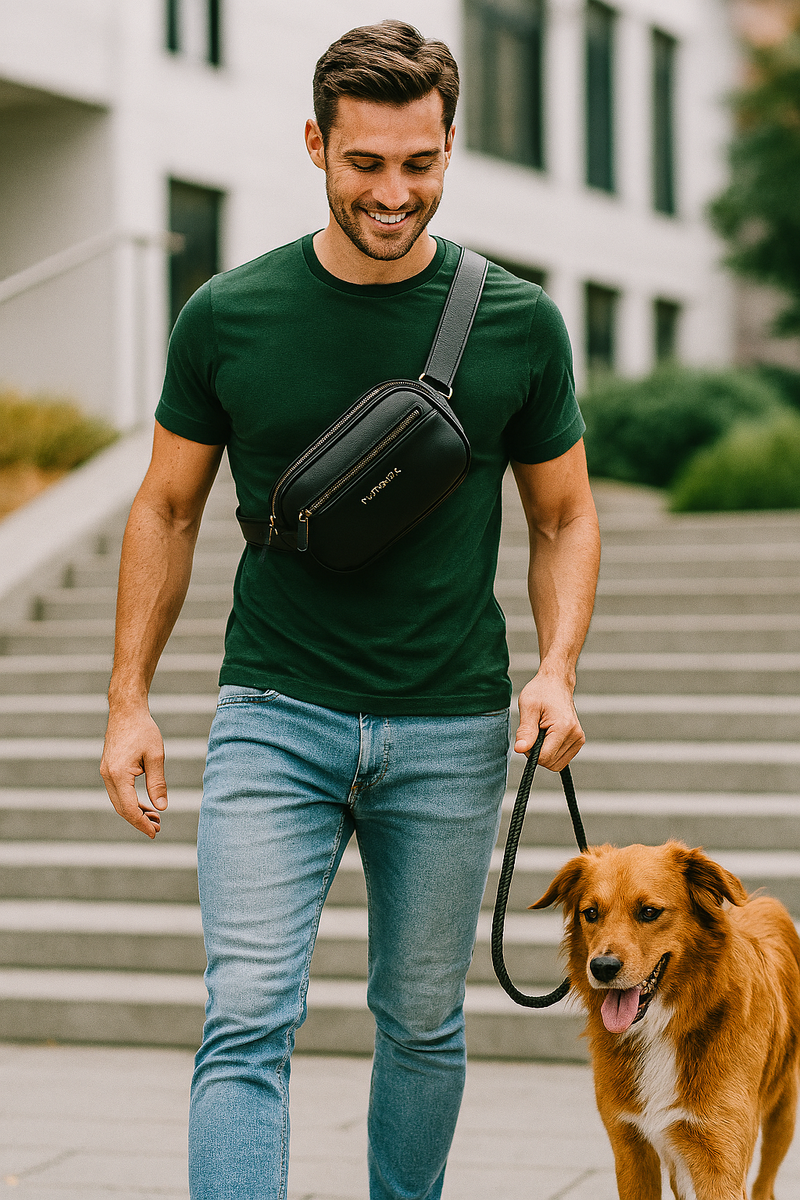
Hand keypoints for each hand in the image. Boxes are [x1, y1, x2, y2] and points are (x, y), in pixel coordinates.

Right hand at [100, 707, 167, 837]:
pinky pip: (119, 792)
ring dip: (136, 812)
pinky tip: (145, 805)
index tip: (155, 833)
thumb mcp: (156, 756)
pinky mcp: (109, 769)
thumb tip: (162, 807)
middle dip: (139, 821)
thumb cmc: (143, 730)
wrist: (126, 711)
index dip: (142, 823)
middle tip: (158, 829)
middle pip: (122, 808)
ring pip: (119, 801)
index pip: (129, 808)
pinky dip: (131, 800)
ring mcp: (106, 772)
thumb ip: (157, 783)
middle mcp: (108, 776)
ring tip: (155, 818)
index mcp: (118, 775)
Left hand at [515, 671, 584, 771]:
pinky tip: (548, 736)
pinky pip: (561, 760)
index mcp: (564, 728)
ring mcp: (579, 739)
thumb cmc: (541, 691)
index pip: (544, 758)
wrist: (556, 683)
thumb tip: (520, 749)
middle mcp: (576, 736)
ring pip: (556, 764)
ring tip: (542, 731)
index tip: (528, 734)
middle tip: (534, 731)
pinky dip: (551, 752)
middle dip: (537, 753)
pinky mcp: (578, 741)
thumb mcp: (528, 707)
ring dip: (544, 753)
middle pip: (550, 763)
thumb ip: (525, 731)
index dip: (530, 750)